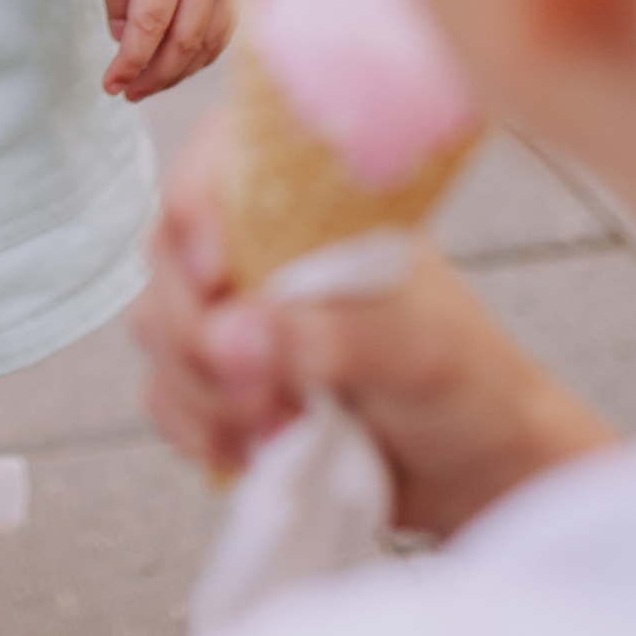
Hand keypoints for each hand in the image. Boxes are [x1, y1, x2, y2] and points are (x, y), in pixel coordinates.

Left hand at [100, 0, 234, 101]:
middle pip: (183, 43)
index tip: (111, 85)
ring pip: (208, 44)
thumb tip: (123, 41)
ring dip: (178, 73)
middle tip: (130, 94)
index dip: (130, 62)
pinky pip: (225, 33)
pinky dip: (202, 57)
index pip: (149, 25)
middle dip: (155, 78)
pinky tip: (180, 67)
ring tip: (150, 85)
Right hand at [132, 114, 613, 538]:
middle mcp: (264, 254)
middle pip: (169, 255)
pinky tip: (250, 451)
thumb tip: (232, 334)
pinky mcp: (226, 385)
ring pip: (156, 329)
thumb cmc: (467, 384)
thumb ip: (325, 338)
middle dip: (198, 331)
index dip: (195, 207)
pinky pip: (163, 395)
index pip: (219, 162)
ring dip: (200, 389)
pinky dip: (193, 428)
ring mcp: (239, 321)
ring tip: (277, 428)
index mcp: (312, 213)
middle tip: (261, 389)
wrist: (479, 473)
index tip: (216, 276)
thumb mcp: (413, 351)